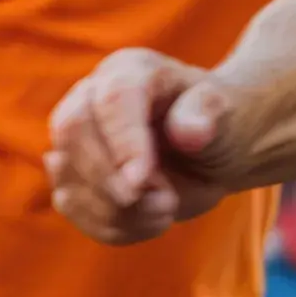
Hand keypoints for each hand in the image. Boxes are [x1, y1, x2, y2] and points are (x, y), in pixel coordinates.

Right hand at [45, 49, 237, 243]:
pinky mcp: (73, 176)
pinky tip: (151, 220)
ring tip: (167, 209)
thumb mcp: (227, 114)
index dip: (122, 141)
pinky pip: (74, 208)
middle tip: (165, 203)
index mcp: (131, 70)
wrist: (214, 153)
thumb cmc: (220, 124)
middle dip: (111, 181)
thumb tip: (190, 133)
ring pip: (68, 176)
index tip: (142, 183)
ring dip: (118, 210)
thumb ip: (208, 116)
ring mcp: (77, 138)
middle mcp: (92, 96)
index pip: (112, 98)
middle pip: (72, 131)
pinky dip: (113, 226)